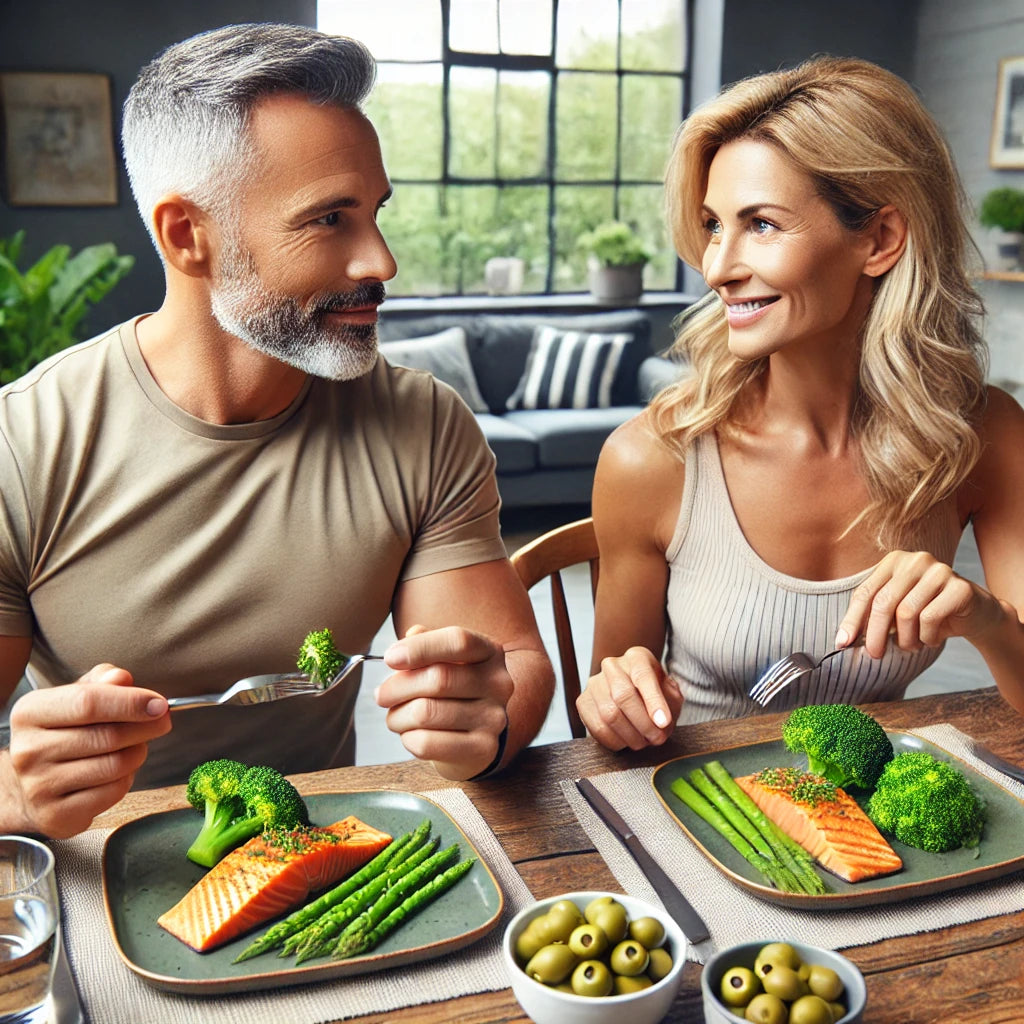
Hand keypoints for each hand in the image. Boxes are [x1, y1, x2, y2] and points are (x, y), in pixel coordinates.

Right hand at [3, 664, 170, 837]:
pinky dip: (128, 778)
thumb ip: (102, 683)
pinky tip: (120, 771)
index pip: (88, 702)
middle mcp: (28, 750)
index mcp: (30, 712)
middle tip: (163, 722)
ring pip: (115, 765)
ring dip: (138, 752)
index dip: (130, 702)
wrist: (31, 786)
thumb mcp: (76, 698)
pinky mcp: (56, 815)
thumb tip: (121, 678)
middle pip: (107, 735)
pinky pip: (113, 792)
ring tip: (136, 745)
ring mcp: (39, 786)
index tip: (159, 704)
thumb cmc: (63, 733)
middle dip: (146, 727)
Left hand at [374, 625, 512, 779]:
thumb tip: (409, 639)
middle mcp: (498, 683)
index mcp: (490, 651)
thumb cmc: (450, 691)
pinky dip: (408, 739)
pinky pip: (427, 743)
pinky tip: (411, 734)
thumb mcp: (442, 659)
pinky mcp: (483, 749)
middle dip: (397, 687)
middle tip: (382, 695)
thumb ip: (426, 642)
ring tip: (395, 716)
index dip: (420, 648)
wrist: (472, 736)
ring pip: (426, 713)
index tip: (390, 658)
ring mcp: (494, 718)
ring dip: (397, 716)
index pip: (458, 641)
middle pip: (438, 679)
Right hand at [577, 646, 682, 751]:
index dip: (654, 701)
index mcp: (636, 657)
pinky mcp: (583, 702)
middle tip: (657, 738)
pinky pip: (597, 728)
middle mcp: (612, 666)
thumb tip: (661, 721)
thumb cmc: (654, 694)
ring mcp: (594, 683)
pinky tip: (626, 741)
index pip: (643, 676)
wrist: (633, 693)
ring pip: (609, 714)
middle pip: (623, 696)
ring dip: (631, 736)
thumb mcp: (670, 693)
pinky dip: (615, 741)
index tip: (664, 722)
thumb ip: (670, 703)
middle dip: (643, 723)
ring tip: (643, 742)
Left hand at [836, 550, 1005, 656]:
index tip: (841, 644)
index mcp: (894, 562)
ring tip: (913, 644)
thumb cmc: (928, 612)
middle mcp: (915, 561)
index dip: (851, 620)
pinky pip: (930, 618)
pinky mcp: (959, 587)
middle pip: (883, 603)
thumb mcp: (897, 611)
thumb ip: (873, 617)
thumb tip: (843, 640)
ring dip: (906, 638)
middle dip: (875, 634)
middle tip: (874, 655)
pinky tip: (932, 637)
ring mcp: (939, 571)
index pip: (865, 593)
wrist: (975, 614)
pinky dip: (927, 636)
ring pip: (906, 613)